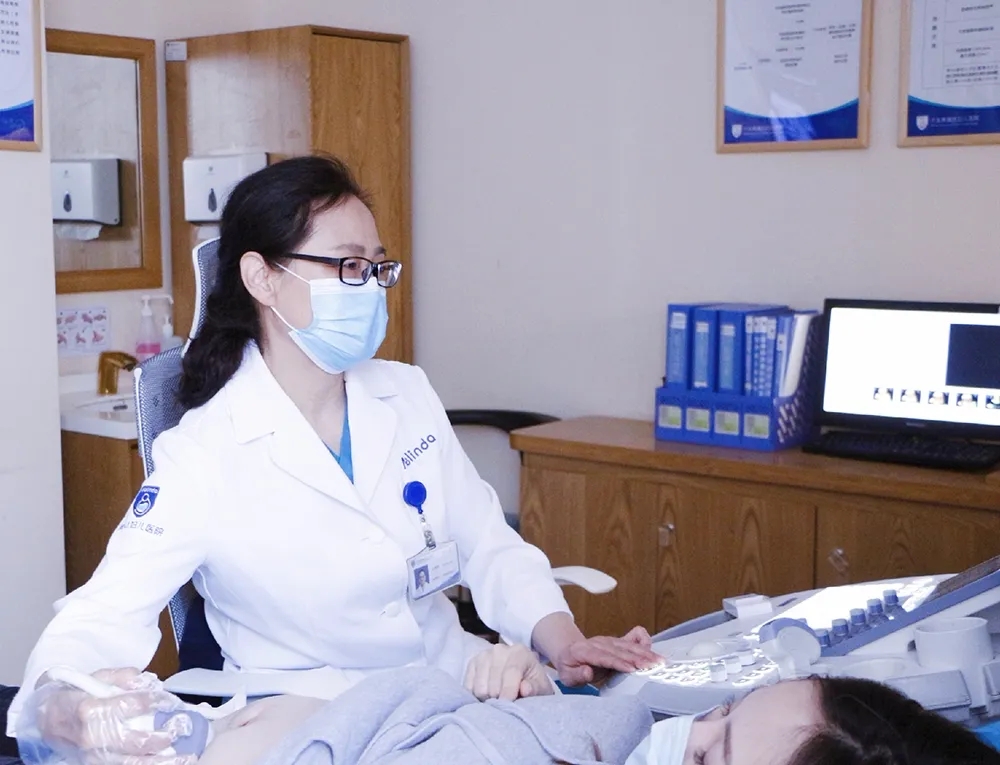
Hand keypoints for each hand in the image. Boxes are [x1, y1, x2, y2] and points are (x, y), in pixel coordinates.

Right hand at [32, 668, 194, 764]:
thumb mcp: (98, 676)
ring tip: (186, 757)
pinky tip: (168, 763)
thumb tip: (147, 682)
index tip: (171, 701)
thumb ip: (124, 676)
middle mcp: (90, 737)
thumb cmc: (78, 695)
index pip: (128, 705)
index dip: (154, 702)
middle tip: (181, 729)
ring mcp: (92, 756)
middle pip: (132, 741)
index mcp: (90, 709)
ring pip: (130, 763)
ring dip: (160, 761)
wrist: (50, 718)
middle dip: (161, 737)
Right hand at [464, 644, 554, 701]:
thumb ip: (535, 689)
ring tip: (498, 698)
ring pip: (479, 688)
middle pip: (493, 684)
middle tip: (507, 702)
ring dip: (487, 699)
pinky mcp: (472, 664)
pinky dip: (476, 696)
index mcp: (520, 652)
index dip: (509, 692)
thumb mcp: (541, 688)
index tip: (509, 706)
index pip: (511, 673)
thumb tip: (524, 688)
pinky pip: (469, 688)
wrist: (522, 675)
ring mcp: (483, 655)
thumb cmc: (533, 684)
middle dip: (499, 699)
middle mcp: (499, 650)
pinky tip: (487, 695)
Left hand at [553, 626, 660, 686]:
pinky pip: (631, 637)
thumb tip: (588, 671)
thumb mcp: (567, 676)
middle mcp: (599, 643)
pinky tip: (651, 647)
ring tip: (657, 660)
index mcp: (584, 651)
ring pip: (628, 645)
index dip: (618, 662)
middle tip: (651, 666)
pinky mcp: (616, 641)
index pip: (603, 657)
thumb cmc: (568, 667)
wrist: (568, 652)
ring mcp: (608, 641)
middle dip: (637, 658)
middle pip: (620, 650)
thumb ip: (577, 675)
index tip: (631, 668)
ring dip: (644, 652)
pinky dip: (642, 640)